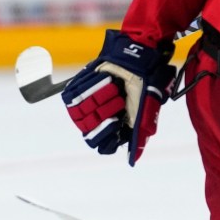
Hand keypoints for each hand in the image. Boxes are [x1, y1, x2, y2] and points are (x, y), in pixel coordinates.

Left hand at [61, 29, 175, 165]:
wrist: (135, 59)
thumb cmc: (142, 85)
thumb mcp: (145, 110)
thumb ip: (139, 135)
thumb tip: (133, 160)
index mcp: (113, 128)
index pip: (99, 145)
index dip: (105, 133)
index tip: (116, 120)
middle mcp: (98, 119)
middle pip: (89, 128)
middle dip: (106, 111)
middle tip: (120, 98)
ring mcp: (86, 106)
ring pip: (81, 114)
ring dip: (101, 97)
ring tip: (114, 87)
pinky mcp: (76, 90)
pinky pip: (73, 97)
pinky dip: (91, 86)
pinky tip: (105, 80)